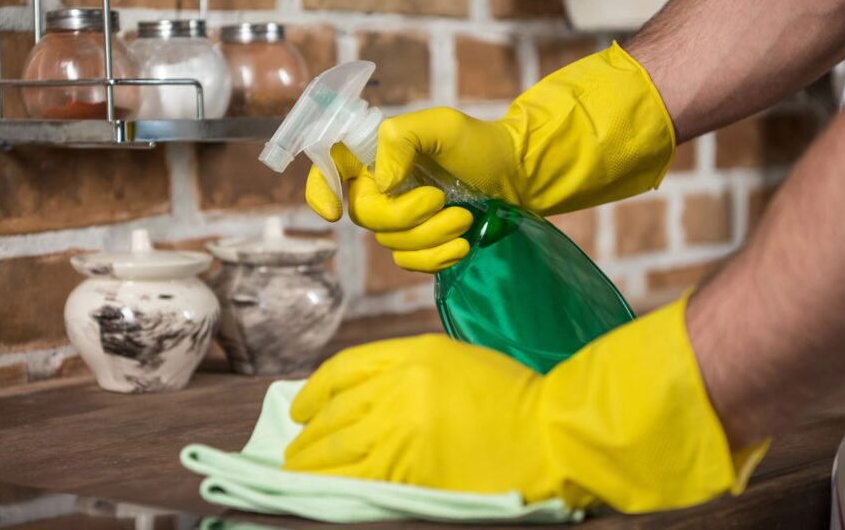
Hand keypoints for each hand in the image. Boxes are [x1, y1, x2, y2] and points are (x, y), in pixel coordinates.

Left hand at [284, 298, 768, 512]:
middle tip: (293, 452)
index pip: (342, 370)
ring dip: (309, 462)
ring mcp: (401, 428)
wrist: (551, 432)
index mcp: (411, 353)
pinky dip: (331, 485)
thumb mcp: (455, 361)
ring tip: (295, 474)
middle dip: (307, 435)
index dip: (314, 392)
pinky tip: (320, 491)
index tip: (301, 410)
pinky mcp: (409, 469)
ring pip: (336, 447)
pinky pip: (355, 478)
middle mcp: (398, 386)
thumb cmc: (512, 395)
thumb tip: (358, 399)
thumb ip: (405, 371)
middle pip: (334, 411)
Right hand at [305, 43, 676, 272]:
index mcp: (372, 157)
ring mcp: (398, 223)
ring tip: (464, 219)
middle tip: (442, 201)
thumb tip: (379, 181)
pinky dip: (437, 258)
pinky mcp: (420, 249)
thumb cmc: (478, 144)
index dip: (320, 191)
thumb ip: (401, 141)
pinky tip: (462, 245)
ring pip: (391, 244)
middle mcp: (378, 190)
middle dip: (405, 216)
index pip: (326, 172)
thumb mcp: (442, 126)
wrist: (518, 176)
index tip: (335, 211)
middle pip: (364, 216)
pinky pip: (412, 265)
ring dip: (431, 235)